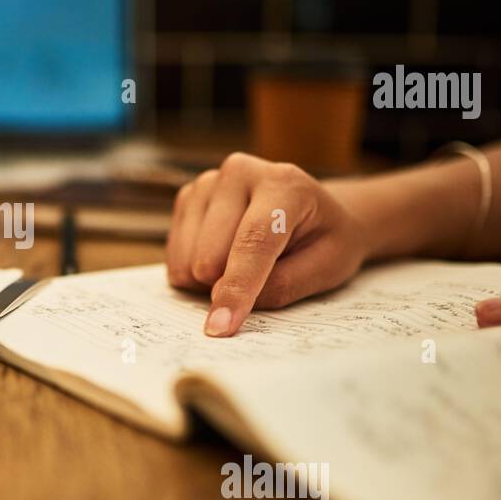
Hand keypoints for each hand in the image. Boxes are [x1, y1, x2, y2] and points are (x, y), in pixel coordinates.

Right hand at [166, 152, 368, 336]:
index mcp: (283, 183)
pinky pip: (174, 257)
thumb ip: (280, 286)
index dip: (237, 288)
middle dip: (225, 285)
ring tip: (244, 265)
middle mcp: (238, 172)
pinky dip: (195, 272)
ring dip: (209, 281)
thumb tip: (220, 299)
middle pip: (210, 255)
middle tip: (261, 279)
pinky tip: (222, 258)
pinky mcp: (187, 197)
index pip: (253, 241)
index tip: (221, 327)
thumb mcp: (326, 268)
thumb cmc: (325, 241)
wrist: (315, 210)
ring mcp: (207, 183)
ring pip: (187, 259)